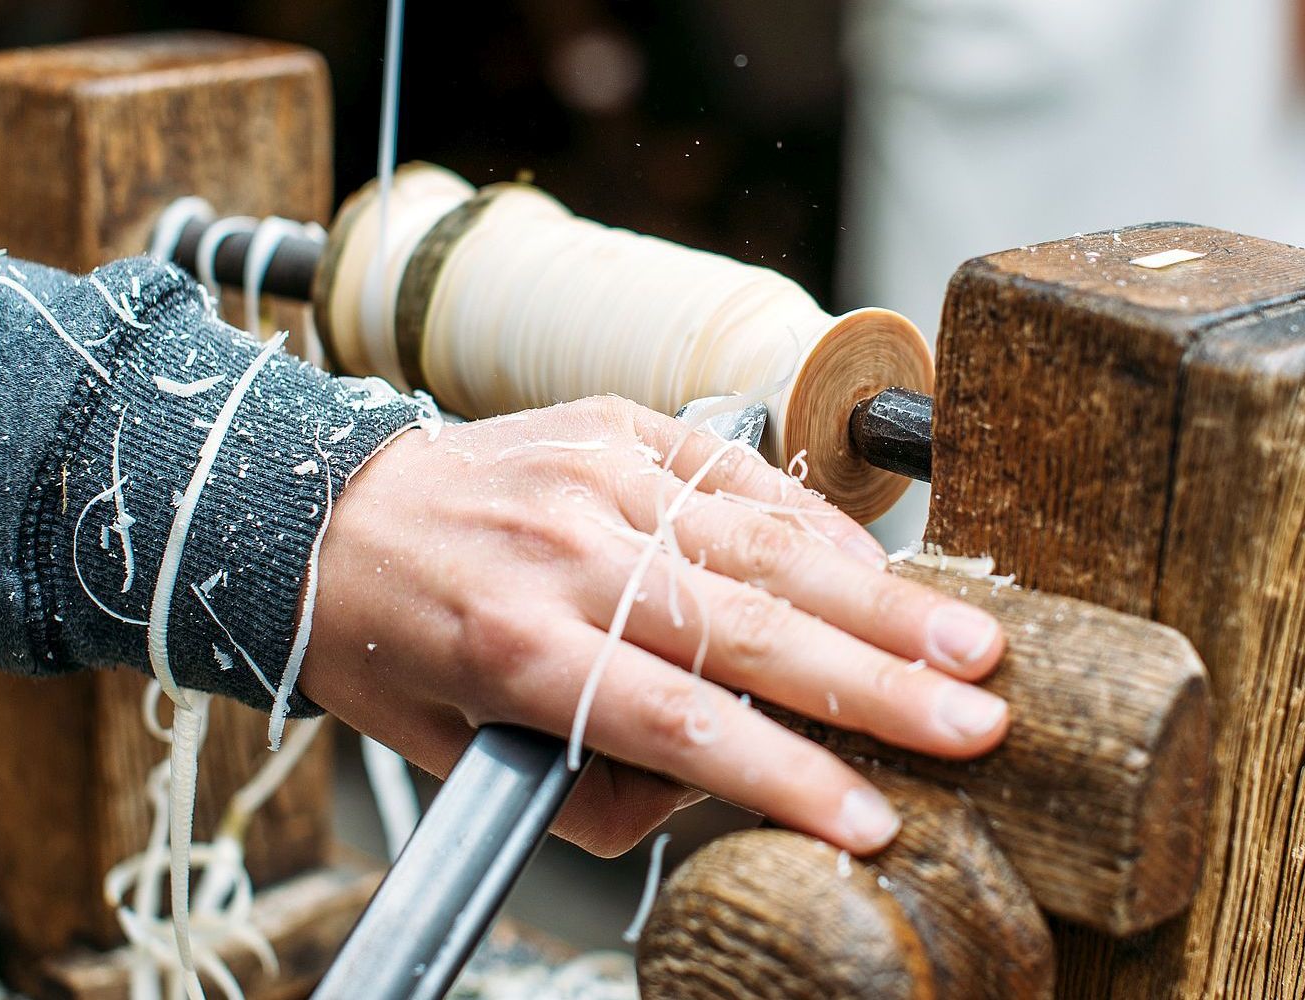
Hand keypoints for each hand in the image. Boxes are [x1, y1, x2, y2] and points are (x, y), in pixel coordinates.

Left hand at [301, 396, 1007, 856]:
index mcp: (518, 646)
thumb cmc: (395, 645)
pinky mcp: (618, 427)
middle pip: (746, 627)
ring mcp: (598, 476)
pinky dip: (817, 523)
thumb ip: (595, 785)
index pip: (680, 720)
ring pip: (761, 542)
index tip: (872, 819)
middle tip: (980, 719)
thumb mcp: (464, 751)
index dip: (785, 774)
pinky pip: (739, 474)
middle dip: (876, 683)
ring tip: (971, 641)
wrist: (323, 514)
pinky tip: (878, 567)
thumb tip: (720, 786)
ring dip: (877, 597)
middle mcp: (567, 553)